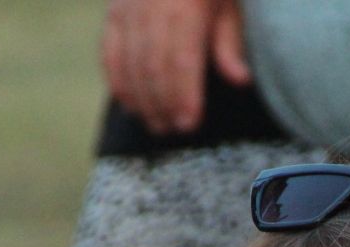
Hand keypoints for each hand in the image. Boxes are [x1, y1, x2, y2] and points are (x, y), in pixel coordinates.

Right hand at [102, 0, 249, 133]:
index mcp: (185, 3)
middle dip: (162, 103)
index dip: (184, 95)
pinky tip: (130, 106)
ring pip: (130, 62)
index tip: (189, 124)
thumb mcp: (229, 5)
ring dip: (141, 99)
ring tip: (156, 125)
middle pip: (153, 65)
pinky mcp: (113, 11)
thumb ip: (230, 42)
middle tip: (172, 131)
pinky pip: (110, 52)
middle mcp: (152, 4)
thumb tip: (240, 80)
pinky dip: (118, 82)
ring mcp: (128, 7)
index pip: (182, 58)